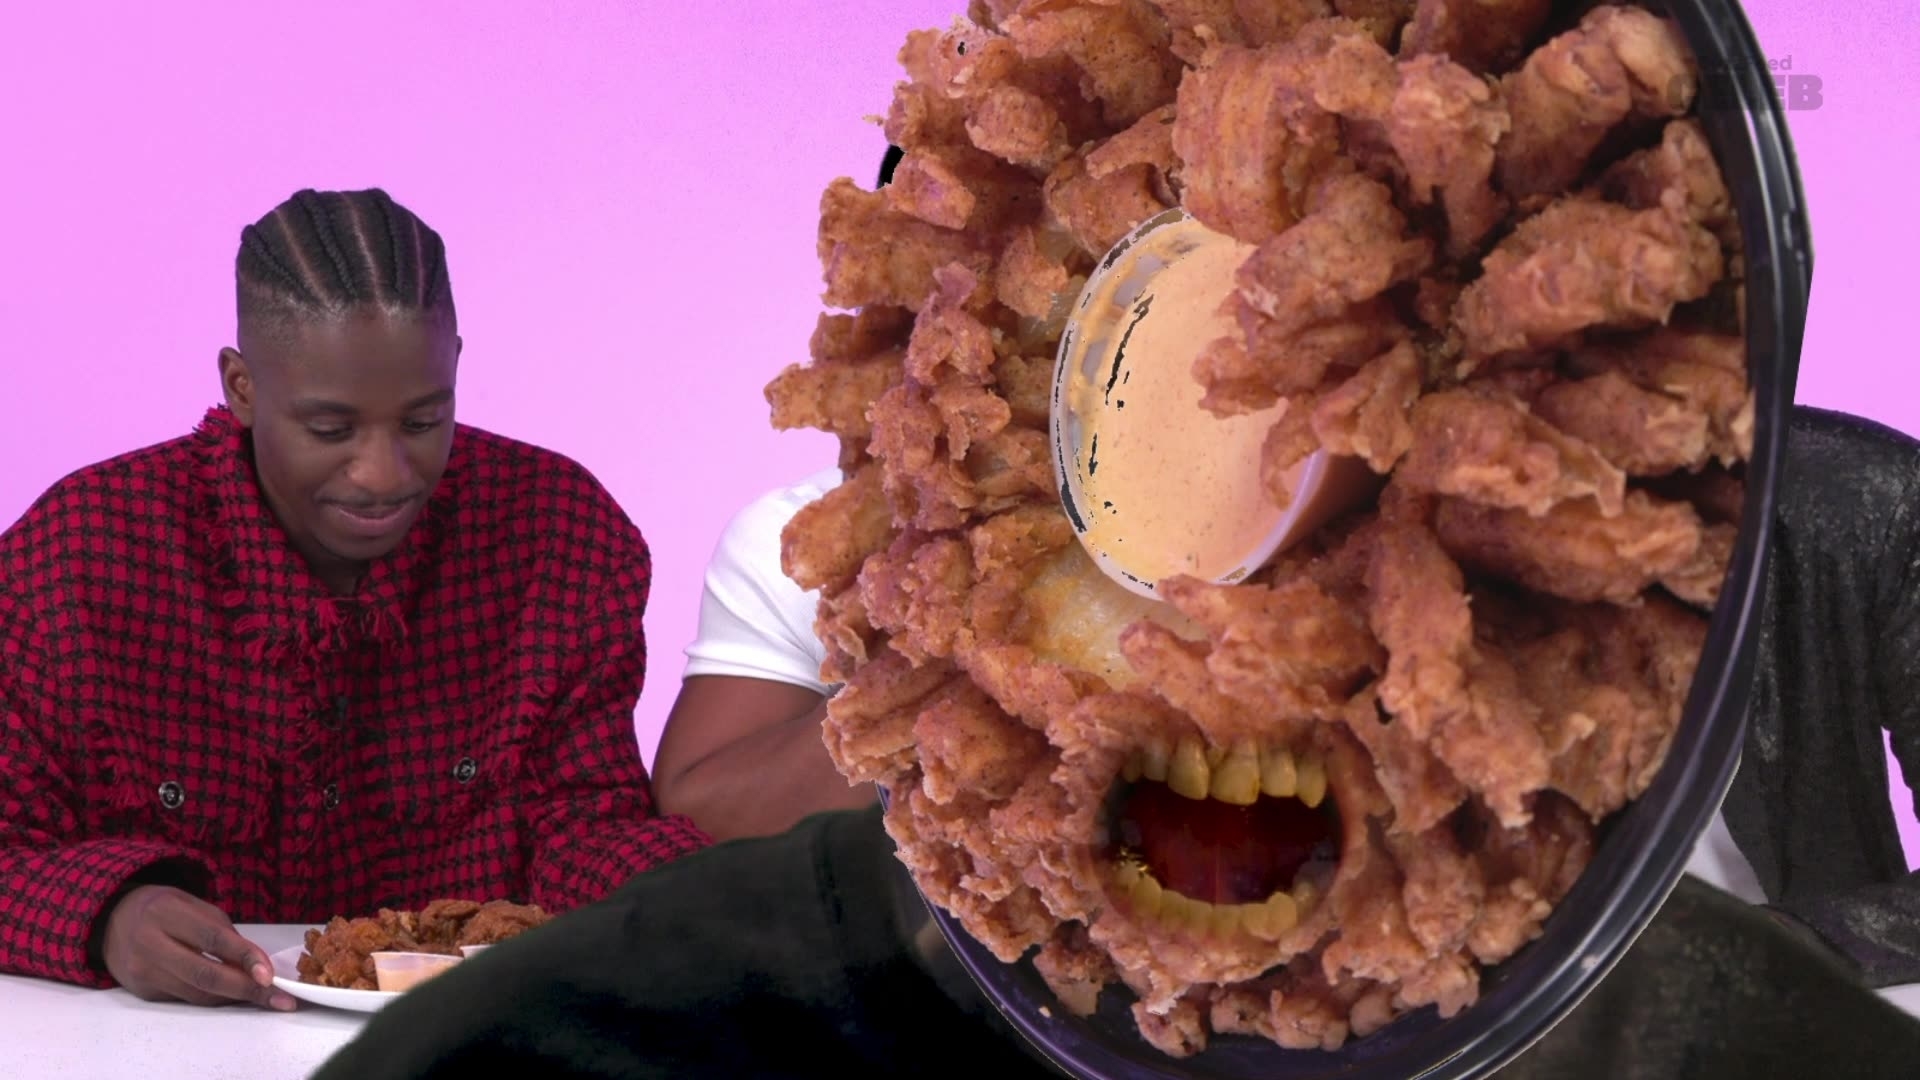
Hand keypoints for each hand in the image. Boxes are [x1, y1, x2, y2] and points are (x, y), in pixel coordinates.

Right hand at [101, 885, 294, 1009]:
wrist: (111, 922)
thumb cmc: (165, 910)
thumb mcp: (193, 907)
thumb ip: (223, 933)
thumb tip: (257, 966)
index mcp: (167, 913)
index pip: (212, 939)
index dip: (244, 957)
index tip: (270, 976)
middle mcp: (150, 944)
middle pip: (204, 974)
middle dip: (246, 989)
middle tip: (279, 999)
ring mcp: (143, 971)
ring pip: (197, 993)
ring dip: (235, 998)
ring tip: (266, 999)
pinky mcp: (142, 992)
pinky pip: (185, 999)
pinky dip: (214, 998)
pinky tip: (234, 996)